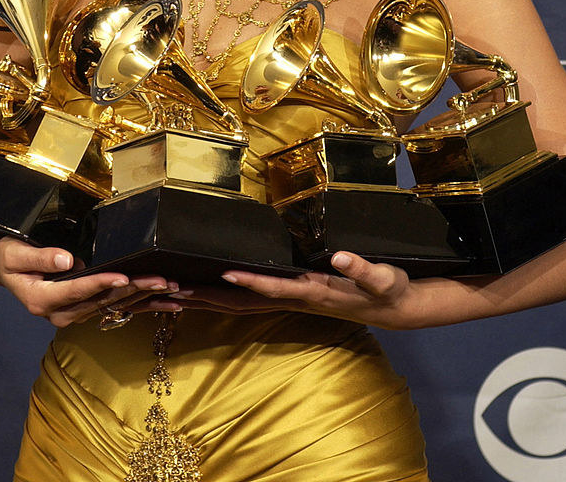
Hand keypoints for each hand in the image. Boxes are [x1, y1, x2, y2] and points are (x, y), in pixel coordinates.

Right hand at [0, 238, 182, 327]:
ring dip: (146, 299)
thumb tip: (67, 259)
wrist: (8, 271)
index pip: (79, 290)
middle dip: (135, 289)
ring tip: (173, 291)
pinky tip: (167, 303)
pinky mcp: (86, 310)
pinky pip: (117, 309)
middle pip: (104, 300)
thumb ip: (40, 257)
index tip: (123, 276)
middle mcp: (63, 313)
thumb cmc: (10, 259)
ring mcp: (76, 314)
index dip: (102, 283)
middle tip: (163, 281)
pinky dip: (143, 306)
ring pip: (115, 306)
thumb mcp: (15, 255)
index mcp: (44, 300)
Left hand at [169, 252, 411, 328]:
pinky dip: (223, 298)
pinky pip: (249, 300)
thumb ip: (363, 269)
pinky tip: (205, 292)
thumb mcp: (384, 279)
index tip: (226, 271)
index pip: (277, 287)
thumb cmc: (389, 291)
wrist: (395, 309)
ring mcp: (291, 301)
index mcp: (314, 292)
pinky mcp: (292, 297)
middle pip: (244, 303)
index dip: (252, 281)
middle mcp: (296, 299)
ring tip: (171, 294)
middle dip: (209, 299)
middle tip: (172, 291)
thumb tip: (341, 256)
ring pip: (240, 305)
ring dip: (207, 301)